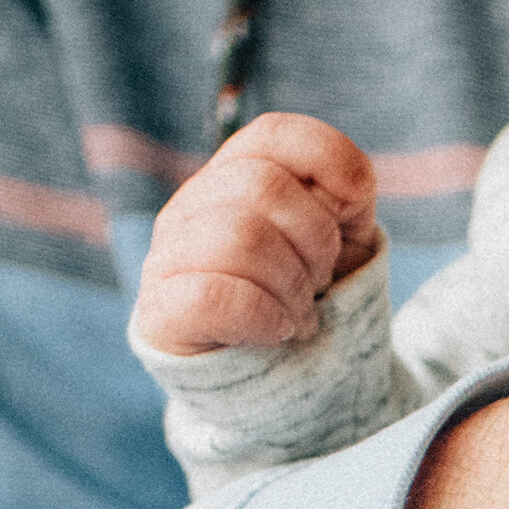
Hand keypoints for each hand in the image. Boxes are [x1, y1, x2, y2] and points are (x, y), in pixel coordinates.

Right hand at [135, 111, 379, 355]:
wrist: (273, 375)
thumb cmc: (306, 295)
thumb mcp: (340, 237)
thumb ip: (346, 194)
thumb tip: (346, 182)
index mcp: (236, 173)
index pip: (275, 133)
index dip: (330, 167)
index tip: (349, 215)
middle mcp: (193, 203)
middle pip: (263, 186)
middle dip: (315, 241)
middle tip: (319, 281)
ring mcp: (169, 254)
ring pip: (239, 238)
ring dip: (292, 285)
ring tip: (299, 312)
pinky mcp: (158, 311)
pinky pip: (211, 295)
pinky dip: (262, 317)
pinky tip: (276, 331)